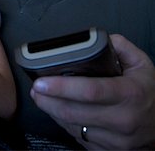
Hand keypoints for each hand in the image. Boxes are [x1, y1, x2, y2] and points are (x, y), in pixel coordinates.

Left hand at [30, 34, 154, 149]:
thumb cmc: (150, 93)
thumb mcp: (142, 64)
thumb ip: (120, 46)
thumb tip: (98, 37)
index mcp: (129, 94)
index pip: (90, 91)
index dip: (63, 86)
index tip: (42, 81)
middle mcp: (122, 120)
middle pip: (75, 112)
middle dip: (49, 100)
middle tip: (35, 88)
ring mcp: (115, 140)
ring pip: (74, 127)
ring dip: (53, 111)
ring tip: (41, 97)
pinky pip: (79, 137)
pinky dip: (64, 123)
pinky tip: (56, 111)